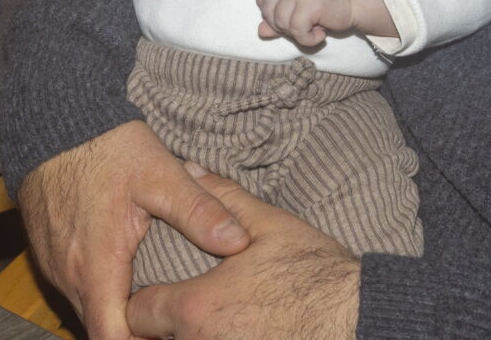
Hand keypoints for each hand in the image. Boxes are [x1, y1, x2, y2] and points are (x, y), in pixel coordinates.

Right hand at [18, 121, 249, 339]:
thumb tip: (237, 242)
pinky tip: (132, 276)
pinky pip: (77, 287)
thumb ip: (199, 211)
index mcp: (95, 265)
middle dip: (135, 331)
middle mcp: (68, 275)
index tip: (171, 335)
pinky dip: (103, 291)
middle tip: (175, 321)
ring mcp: (55, 265)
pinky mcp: (52, 252)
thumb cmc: (109, 148)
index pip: (110, 336)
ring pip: (88, 307)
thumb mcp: (162, 175)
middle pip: (100, 326)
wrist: (58, 122)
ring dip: (118, 311)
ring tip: (161, 304)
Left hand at [126, 166, 359, 339]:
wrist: (353, 318)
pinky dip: (216, 339)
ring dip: (188, 335)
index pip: (137, 314)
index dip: (145, 299)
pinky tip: (240, 329)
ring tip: (217, 317)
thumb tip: (192, 168)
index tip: (159, 288)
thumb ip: (224, 198)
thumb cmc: (313, 271)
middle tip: (185, 304)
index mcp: (196, 307)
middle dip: (162, 326)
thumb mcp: (270, 225)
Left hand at [256, 0, 351, 45]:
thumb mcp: (298, 12)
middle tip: (305, 26)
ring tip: (314, 28)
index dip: (272, 15)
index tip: (292, 18)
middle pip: (269, 12)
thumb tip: (260, 32)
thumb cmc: (326, 7)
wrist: (354, 3)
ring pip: (281, 22)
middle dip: (284, 27)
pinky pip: (297, 30)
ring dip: (297, 34)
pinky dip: (308, 39)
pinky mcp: (311, 3)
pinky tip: (320, 33)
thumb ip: (278, 21)